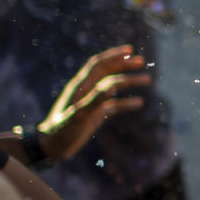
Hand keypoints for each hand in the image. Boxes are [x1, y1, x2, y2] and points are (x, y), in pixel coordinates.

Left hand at [36, 45, 151, 161]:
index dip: (114, 55)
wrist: (51, 147)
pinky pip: (113, 104)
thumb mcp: (79, 116)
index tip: (130, 51)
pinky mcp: (95, 114)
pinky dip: (126, 102)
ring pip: (113, 87)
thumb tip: (113, 86)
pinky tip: (139, 103)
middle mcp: (86, 90)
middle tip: (142, 62)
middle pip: (107, 72)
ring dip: (129, 82)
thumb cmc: (62, 130)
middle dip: (124, 65)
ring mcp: (91, 102)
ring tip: (147, 80)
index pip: (99, 64)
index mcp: (80, 86)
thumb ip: (95, 100)